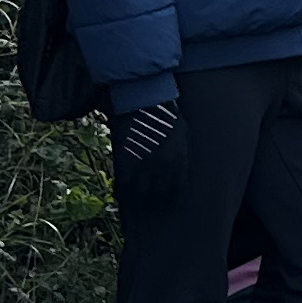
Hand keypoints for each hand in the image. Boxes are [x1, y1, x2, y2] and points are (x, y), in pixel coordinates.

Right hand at [107, 93, 183, 215]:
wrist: (142, 100)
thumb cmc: (165, 112)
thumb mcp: (182, 131)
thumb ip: (181, 150)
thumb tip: (180, 164)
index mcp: (180, 158)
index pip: (178, 186)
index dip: (172, 194)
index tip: (167, 198)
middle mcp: (163, 166)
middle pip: (159, 192)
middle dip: (154, 199)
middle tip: (150, 202)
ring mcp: (143, 164)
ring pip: (140, 191)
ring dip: (136, 197)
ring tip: (134, 200)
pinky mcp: (126, 161)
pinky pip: (123, 183)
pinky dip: (120, 191)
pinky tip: (119, 194)